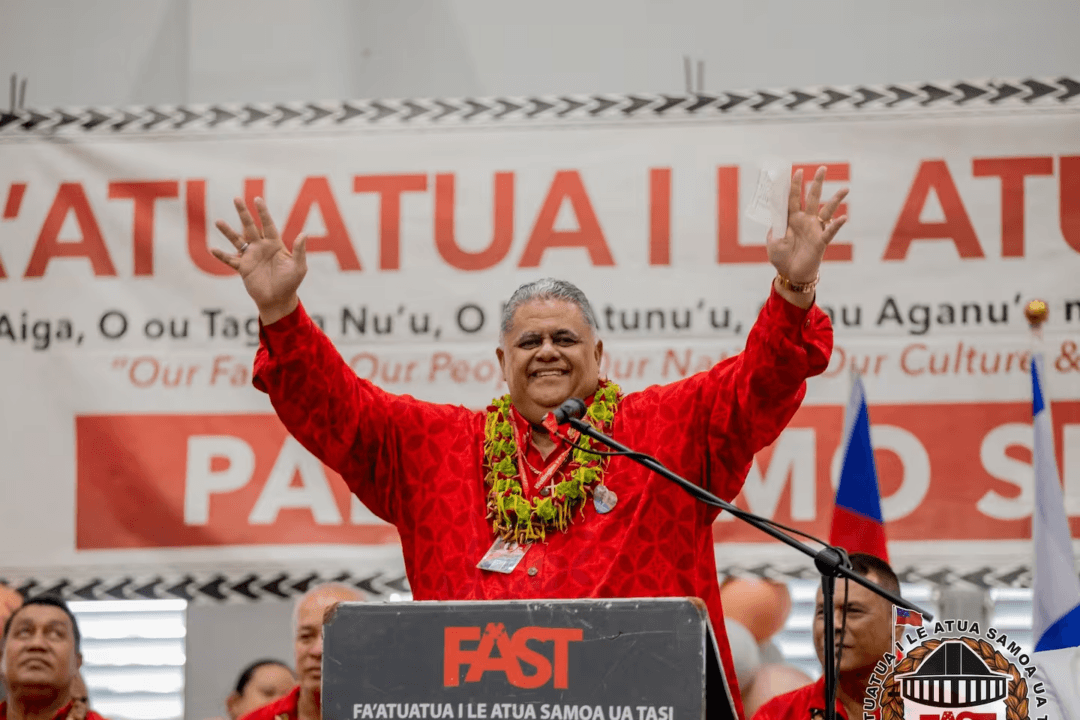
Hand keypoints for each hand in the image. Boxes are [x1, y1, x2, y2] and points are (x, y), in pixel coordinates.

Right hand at [213, 197, 307, 323]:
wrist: (279, 300)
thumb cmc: (291, 283)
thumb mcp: (298, 267)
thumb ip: (299, 251)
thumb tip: (304, 234)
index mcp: (275, 244)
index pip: (268, 224)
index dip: (263, 212)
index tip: (257, 199)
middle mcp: (261, 247)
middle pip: (250, 227)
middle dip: (243, 213)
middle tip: (236, 198)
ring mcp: (251, 257)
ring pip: (237, 240)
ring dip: (228, 231)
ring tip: (218, 221)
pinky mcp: (243, 268)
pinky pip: (230, 260)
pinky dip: (222, 255)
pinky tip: (212, 249)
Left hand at [766, 166, 847, 305]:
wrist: (790, 274)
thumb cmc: (781, 257)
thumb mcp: (772, 241)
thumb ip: (774, 228)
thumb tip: (776, 217)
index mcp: (791, 218)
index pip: (792, 198)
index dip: (794, 185)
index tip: (796, 170)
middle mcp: (805, 220)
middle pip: (812, 198)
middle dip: (817, 183)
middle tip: (822, 168)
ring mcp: (814, 229)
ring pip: (826, 211)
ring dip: (835, 199)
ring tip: (845, 189)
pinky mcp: (820, 241)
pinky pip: (829, 231)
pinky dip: (836, 225)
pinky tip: (844, 217)